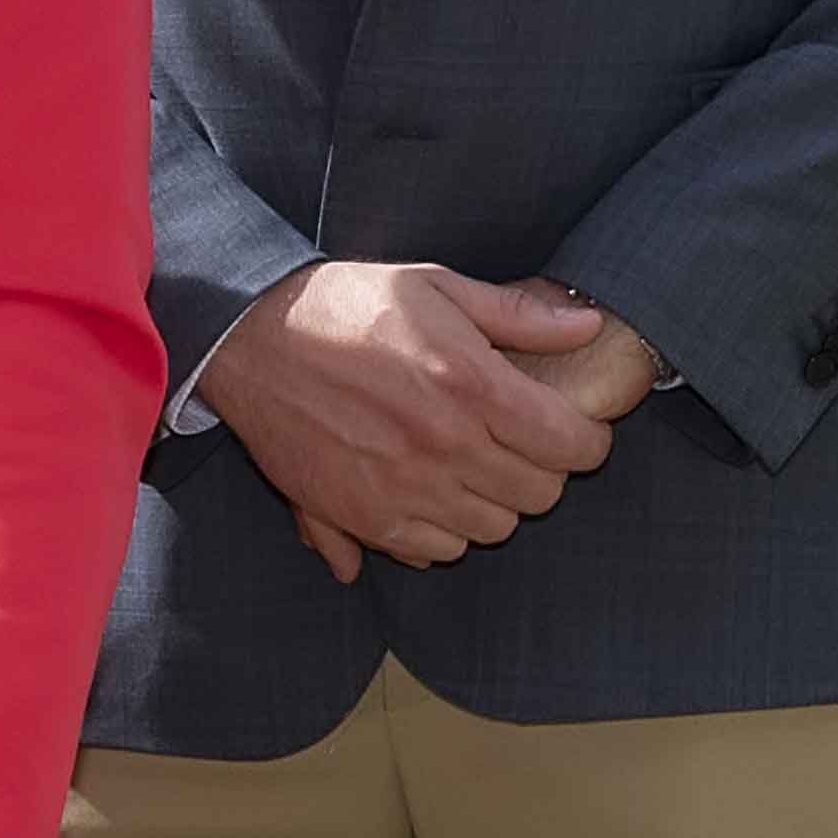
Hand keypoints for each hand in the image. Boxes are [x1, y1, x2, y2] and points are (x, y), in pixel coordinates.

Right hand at [206, 260, 630, 581]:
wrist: (249, 340)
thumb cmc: (345, 305)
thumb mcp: (436, 286)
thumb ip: (519, 314)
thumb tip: (588, 326)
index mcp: (471, 384)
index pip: (571, 446)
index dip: (585, 439)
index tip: (572, 428)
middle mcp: (443, 445)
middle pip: (539, 495)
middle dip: (541, 469)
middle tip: (517, 443)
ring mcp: (402, 489)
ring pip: (491, 528)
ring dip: (492, 502)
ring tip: (469, 466)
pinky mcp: (361, 516)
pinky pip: (434, 552)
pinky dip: (443, 531)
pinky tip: (428, 493)